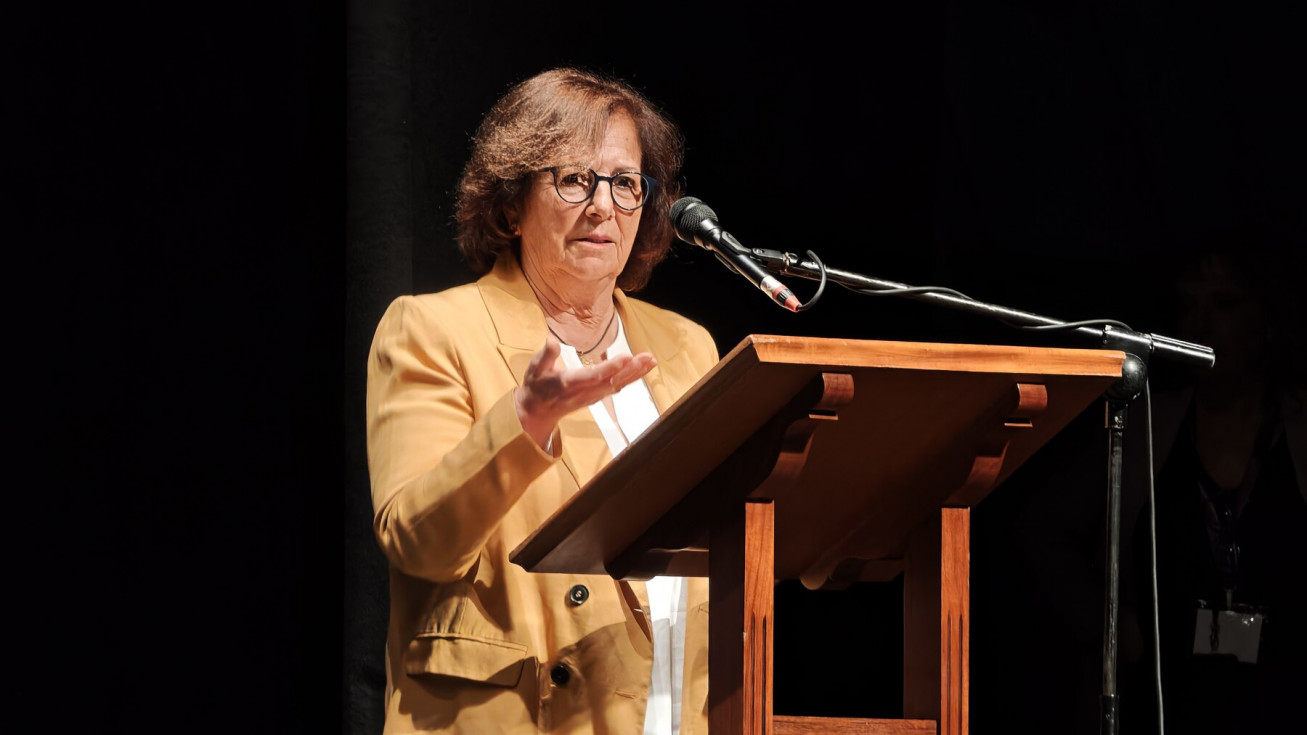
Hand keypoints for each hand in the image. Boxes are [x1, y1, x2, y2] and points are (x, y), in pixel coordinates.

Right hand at [514, 335, 656, 449]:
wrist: (538, 411)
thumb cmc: (536, 386)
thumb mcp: (534, 368)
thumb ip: (546, 355)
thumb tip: (552, 340)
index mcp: (568, 383)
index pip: (593, 376)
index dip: (611, 367)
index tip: (627, 357)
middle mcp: (584, 391)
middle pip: (611, 381)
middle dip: (631, 369)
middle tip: (647, 357)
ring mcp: (592, 396)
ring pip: (618, 384)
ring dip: (636, 373)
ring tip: (651, 360)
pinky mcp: (597, 396)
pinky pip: (617, 387)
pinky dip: (632, 378)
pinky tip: (643, 369)